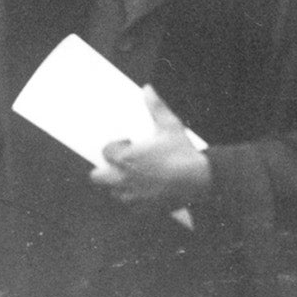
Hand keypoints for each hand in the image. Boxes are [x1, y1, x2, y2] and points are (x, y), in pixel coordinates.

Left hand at [91, 86, 210, 211]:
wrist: (199, 179)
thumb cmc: (183, 151)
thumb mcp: (171, 125)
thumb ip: (156, 107)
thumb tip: (147, 88)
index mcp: (126, 158)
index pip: (105, 151)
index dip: (117, 146)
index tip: (130, 144)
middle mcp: (123, 178)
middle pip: (97, 176)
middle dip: (105, 170)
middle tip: (123, 164)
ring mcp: (132, 195)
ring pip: (114, 192)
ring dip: (120, 185)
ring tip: (137, 177)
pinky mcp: (143, 208)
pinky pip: (130, 205)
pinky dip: (135, 199)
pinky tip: (149, 190)